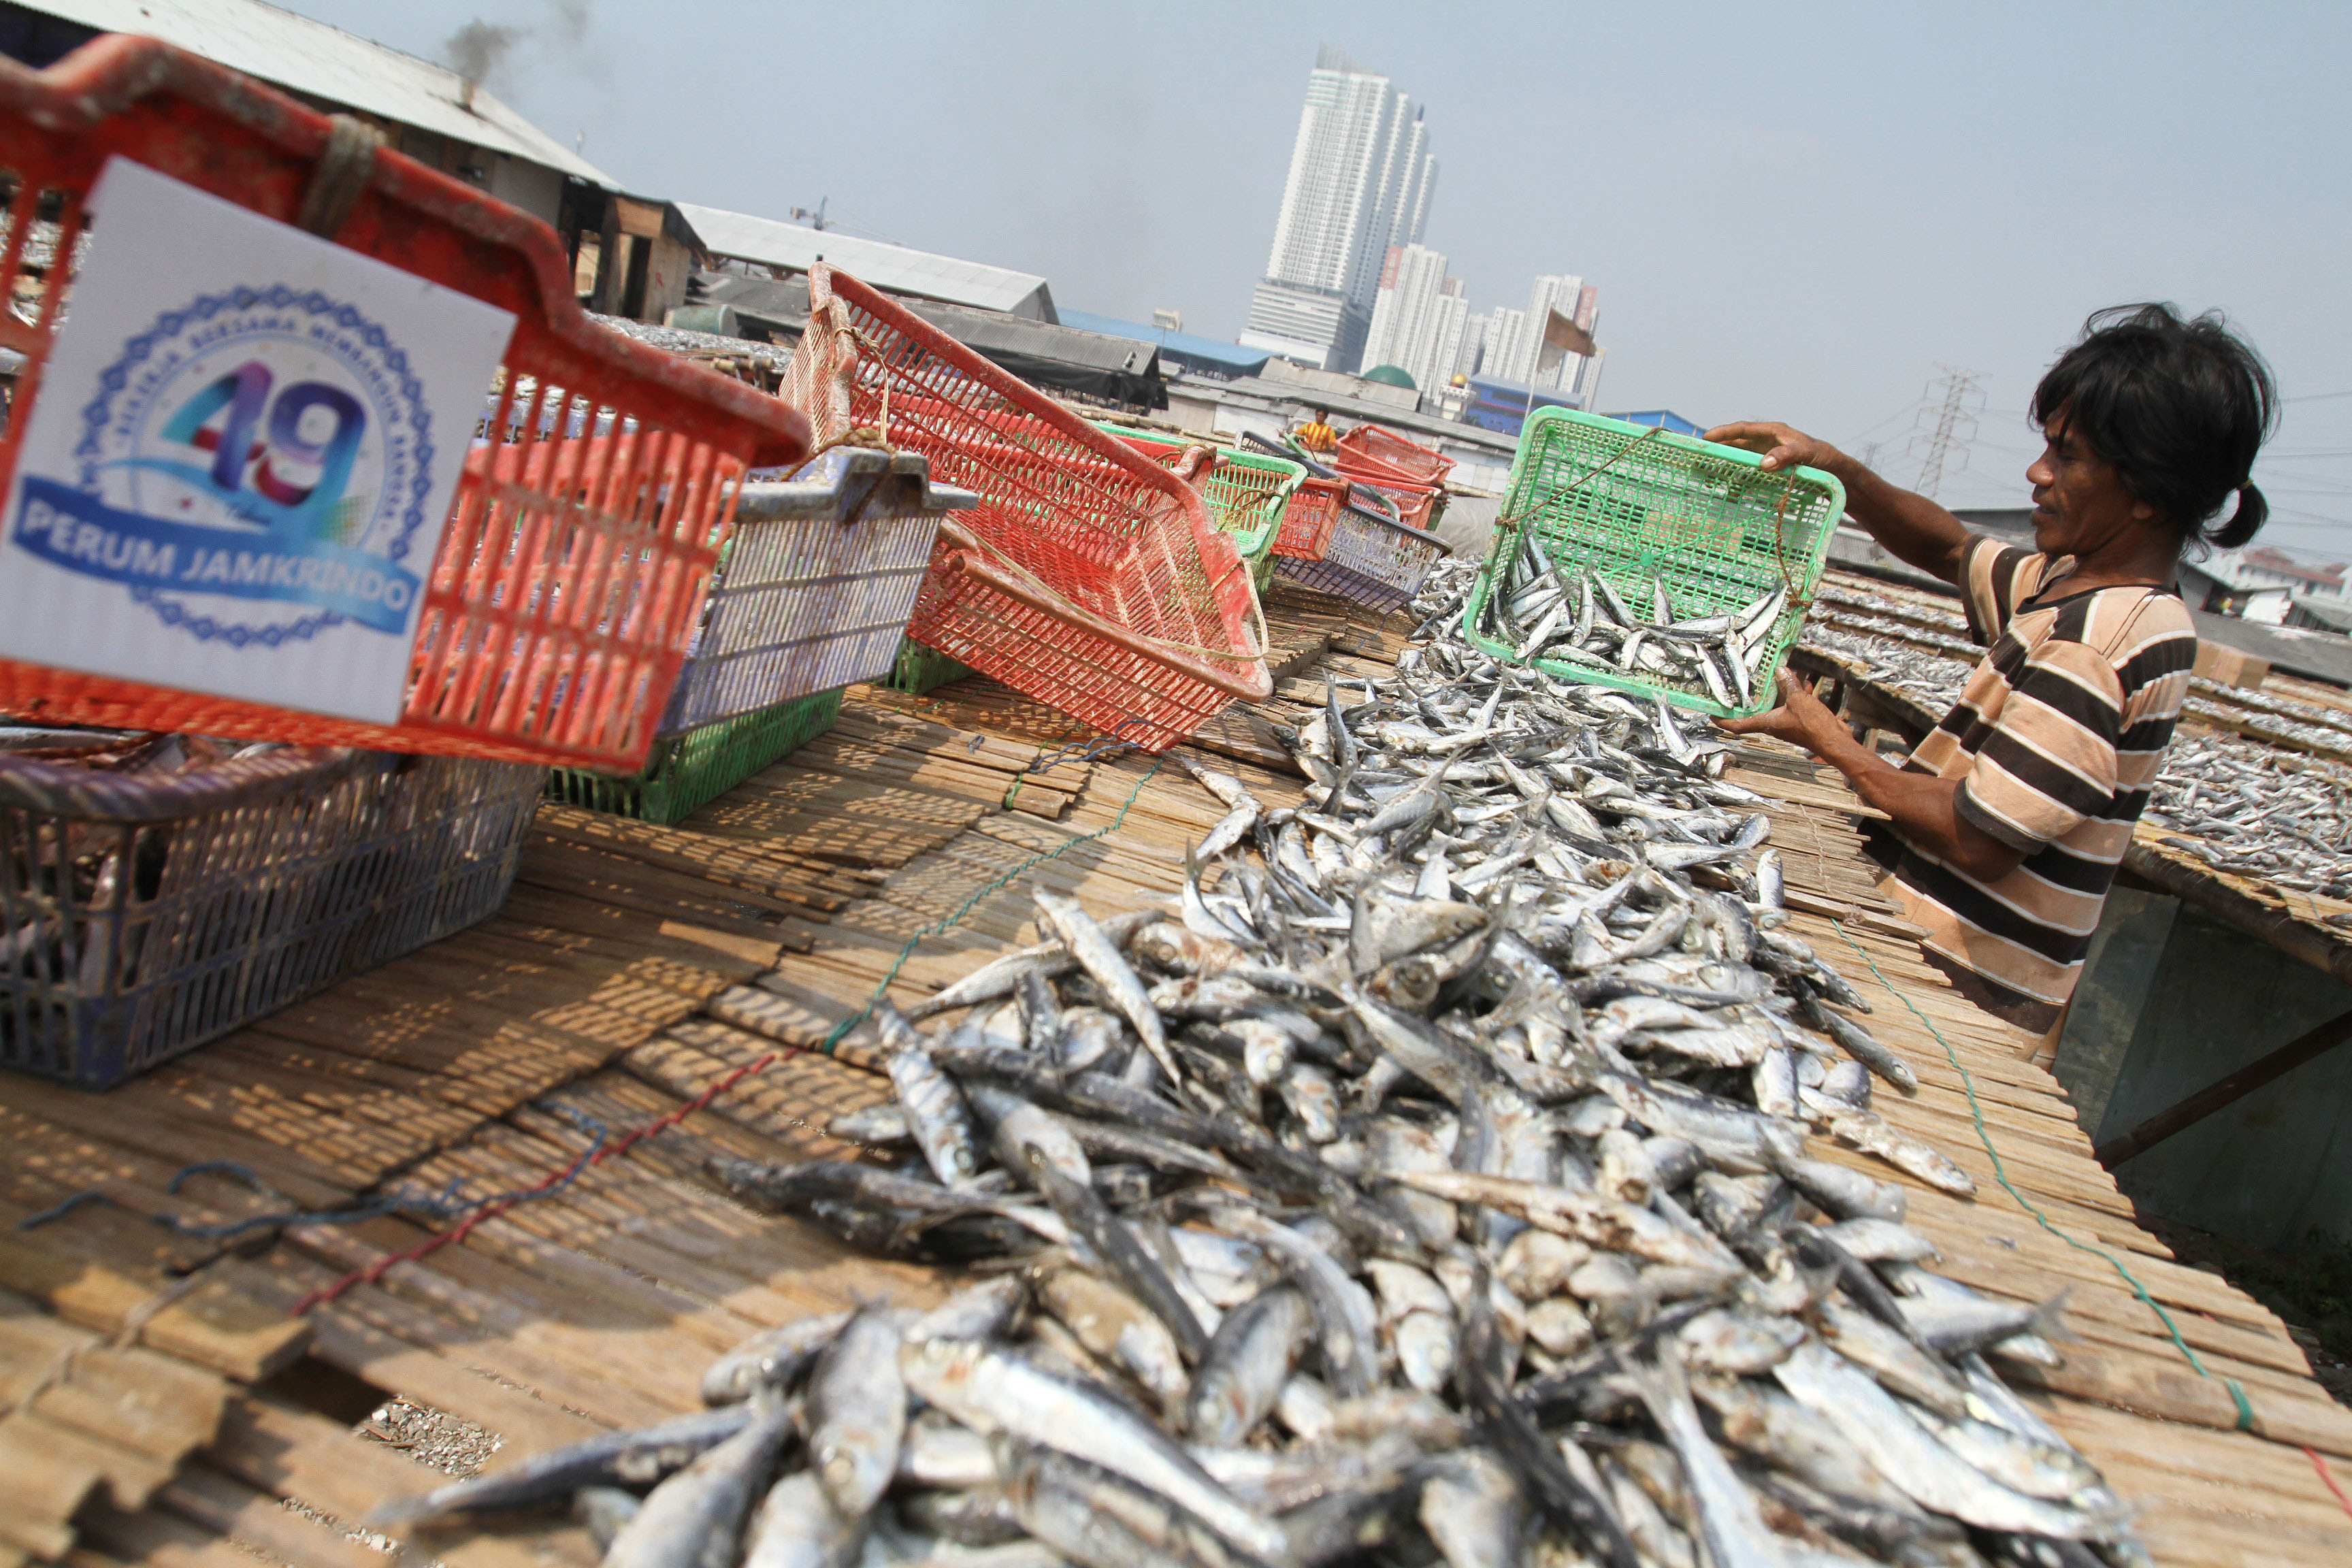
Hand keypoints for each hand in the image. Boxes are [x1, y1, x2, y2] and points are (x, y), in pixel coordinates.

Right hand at [1704, 421, 1843, 475]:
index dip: (1723, 433)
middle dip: (1716, 449)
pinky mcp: (1768, 470)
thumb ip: (1786, 456)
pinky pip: (1748, 474)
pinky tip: (1729, 493)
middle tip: (1697, 457)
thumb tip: (1763, 464)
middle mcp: (1765, 442)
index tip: (1706, 438)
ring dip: (1723, 466)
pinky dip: (1737, 482)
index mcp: (1772, 432)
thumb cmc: (1823, 458)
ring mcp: (1766, 456)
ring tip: (1705, 476)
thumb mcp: (1807, 454)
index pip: (1742, 429)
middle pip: (1735, 443)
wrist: (1835, 471)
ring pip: (1738, 459)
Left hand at [1717, 669, 1850, 756]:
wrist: (1835, 741)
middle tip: (1744, 685)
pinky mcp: (1801, 721)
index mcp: (1767, 723)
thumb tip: (1780, 671)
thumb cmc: (1815, 727)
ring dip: (1777, 691)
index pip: (1737, 725)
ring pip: (1777, 705)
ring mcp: (1787, 723)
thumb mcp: (1799, 700)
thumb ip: (1788, 685)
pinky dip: (1796, 693)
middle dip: (1751, 698)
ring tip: (1779, 676)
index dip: (1722, 721)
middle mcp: (1774, 725)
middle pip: (1757, 712)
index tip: (1711, 714)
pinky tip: (1803, 682)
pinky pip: (1794, 705)